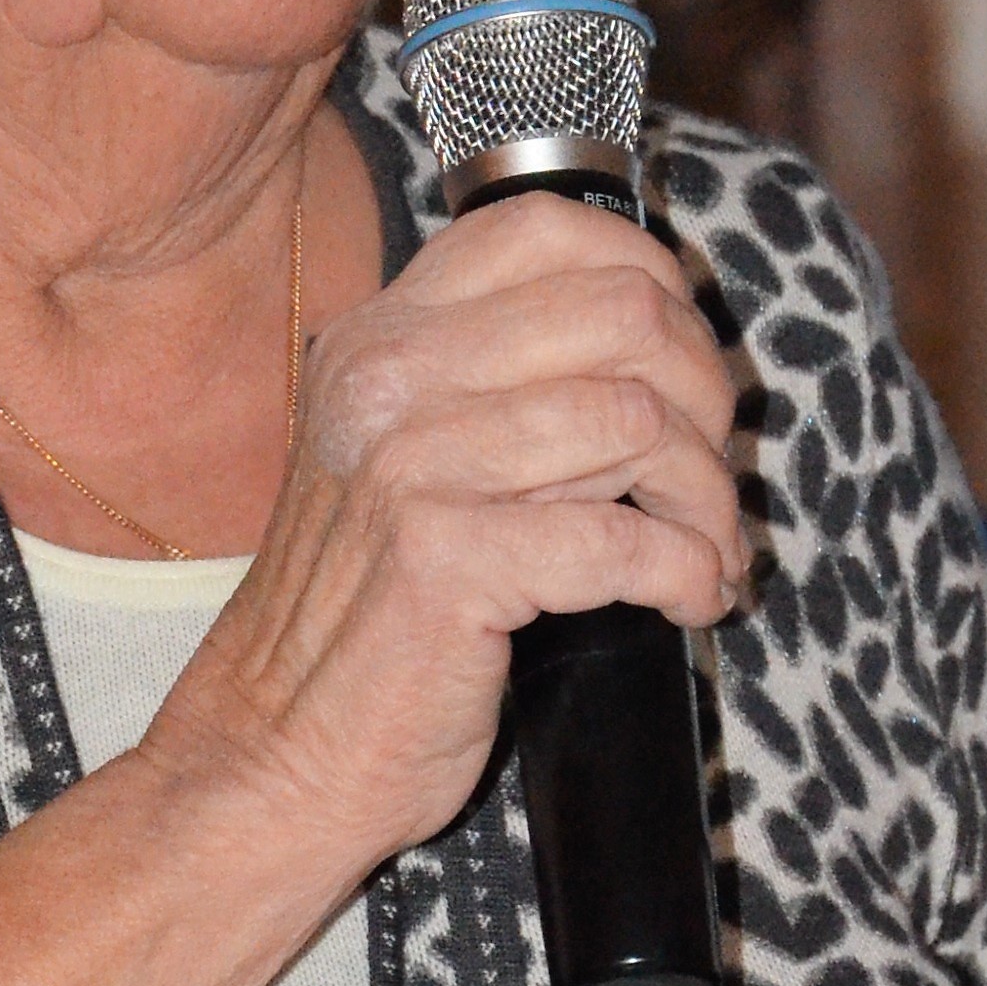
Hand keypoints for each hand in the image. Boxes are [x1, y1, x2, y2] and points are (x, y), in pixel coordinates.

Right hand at [155, 188, 741, 879]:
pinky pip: (624, 539)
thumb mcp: (399, 461)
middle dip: (706, 398)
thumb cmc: (360, 622)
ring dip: (709, 501)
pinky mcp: (447, 560)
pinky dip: (687, 572)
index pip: (547, 231)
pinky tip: (688, 600)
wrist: (274, 754)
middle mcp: (387, 380)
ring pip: (640, 425)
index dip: (656, 283)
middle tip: (712, 475)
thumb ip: (490, 386)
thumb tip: (658, 344)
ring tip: (708, 555)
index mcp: (377, 338)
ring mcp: (411, 465)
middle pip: (622, 317)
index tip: (688, 368)